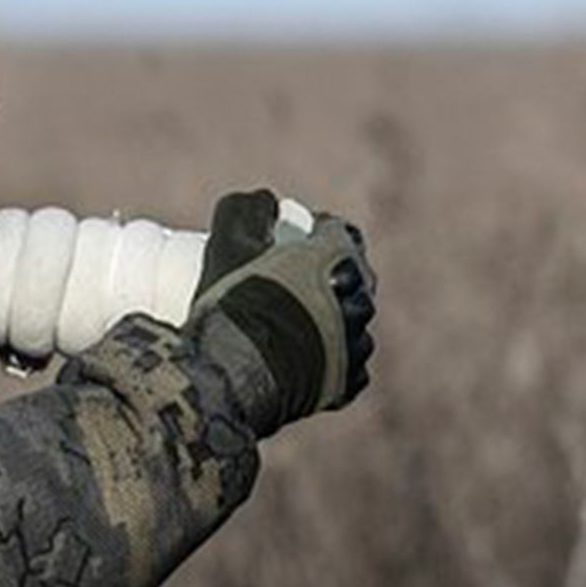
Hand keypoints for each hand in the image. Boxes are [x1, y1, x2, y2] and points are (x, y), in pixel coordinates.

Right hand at [191, 189, 376, 421]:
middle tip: (288, 284)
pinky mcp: (347, 384)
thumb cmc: (233, 303)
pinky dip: (329, 360)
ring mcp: (355, 346)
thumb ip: (245, 208)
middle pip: (350, 279)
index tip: (290, 240)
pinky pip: (345, 366)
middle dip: (328, 276)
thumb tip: (265, 202)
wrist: (233, 376)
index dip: (317, 232)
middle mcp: (358, 301)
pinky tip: (304, 358)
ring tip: (293, 325)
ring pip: (350, 324)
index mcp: (340, 259)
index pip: (340, 233)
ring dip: (331, 320)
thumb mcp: (227, 239)